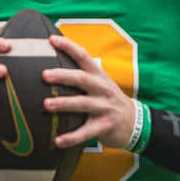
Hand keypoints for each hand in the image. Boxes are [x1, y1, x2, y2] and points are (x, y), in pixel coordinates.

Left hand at [42, 34, 135, 148]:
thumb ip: (82, 76)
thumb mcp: (100, 83)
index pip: (84, 56)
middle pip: (82, 79)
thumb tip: (52, 67)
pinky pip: (86, 132)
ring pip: (82, 104)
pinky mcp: (104, 126)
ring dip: (63, 103)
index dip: (69, 46)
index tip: (52, 40)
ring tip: (46, 104)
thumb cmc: (109, 100)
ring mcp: (104, 107)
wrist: (134, 122)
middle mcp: (102, 89)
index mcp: (99, 76)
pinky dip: (71, 137)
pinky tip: (57, 141)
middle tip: (45, 75)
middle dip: (63, 76)